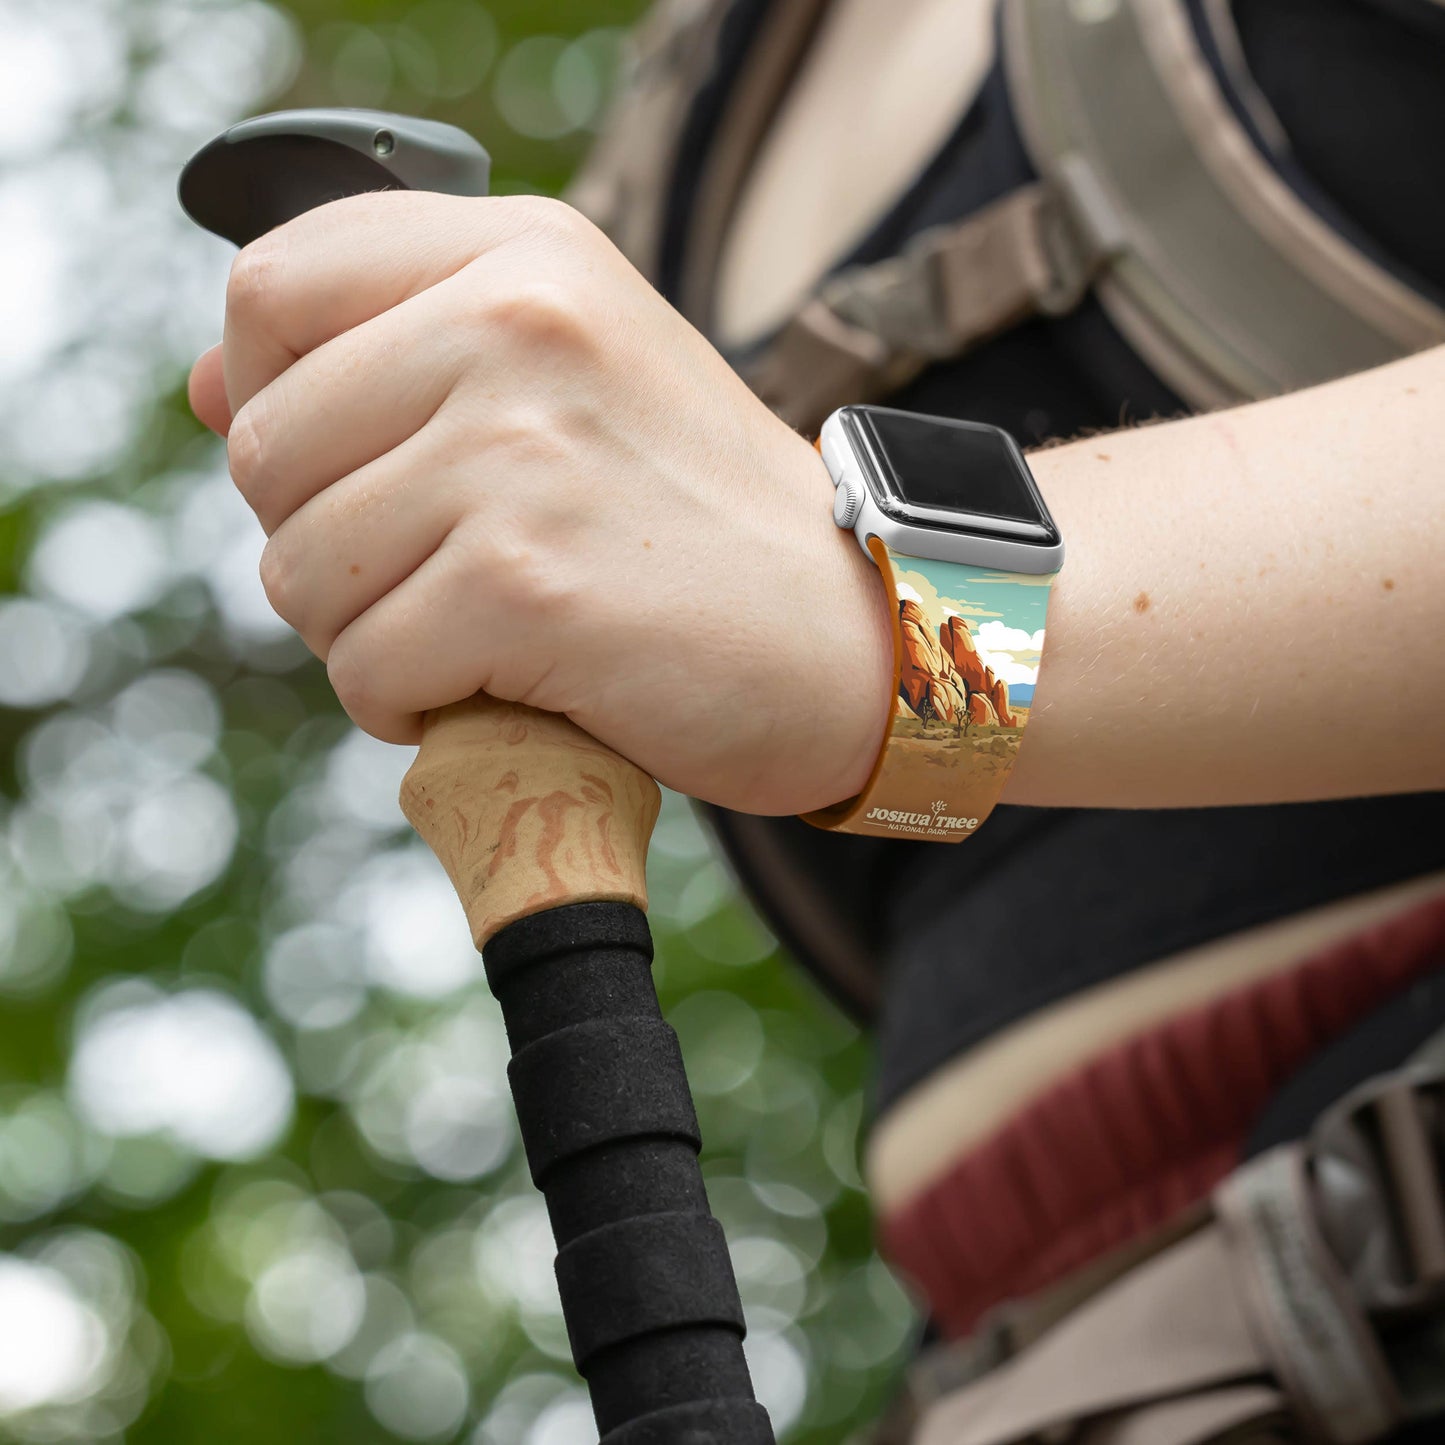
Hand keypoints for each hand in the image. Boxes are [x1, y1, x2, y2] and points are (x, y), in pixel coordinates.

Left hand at [189, 191, 892, 814]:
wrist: (859, 634)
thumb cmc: (701, 521)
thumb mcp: (574, 375)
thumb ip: (398, 354)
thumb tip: (207, 392)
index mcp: (525, 258)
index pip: (273, 288)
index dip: (272, 395)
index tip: (348, 467)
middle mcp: (517, 327)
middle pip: (265, 446)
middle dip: (320, 541)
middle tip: (430, 580)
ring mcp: (520, 455)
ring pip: (299, 570)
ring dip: (362, 635)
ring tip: (471, 639)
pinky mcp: (528, 586)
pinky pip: (364, 668)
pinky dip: (405, 706)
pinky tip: (491, 693)